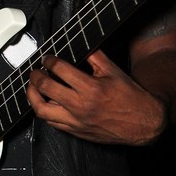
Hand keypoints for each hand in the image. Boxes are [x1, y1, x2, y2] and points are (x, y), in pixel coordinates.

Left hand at [26, 50, 165, 144]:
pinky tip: (45, 103)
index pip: (59, 70)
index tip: (47, 59)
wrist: (142, 123)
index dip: (49, 61)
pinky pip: (52, 123)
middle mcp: (81, 106)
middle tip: (36, 71)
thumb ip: (94, 55)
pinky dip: (44, 111)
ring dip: (32, 96)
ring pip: (42, 110)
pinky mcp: (76, 132)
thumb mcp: (113, 70)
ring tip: (33, 87)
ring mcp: (77, 121)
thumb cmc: (130, 98)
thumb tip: (79, 43)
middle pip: (45, 88)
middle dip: (35, 76)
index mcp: (91, 88)